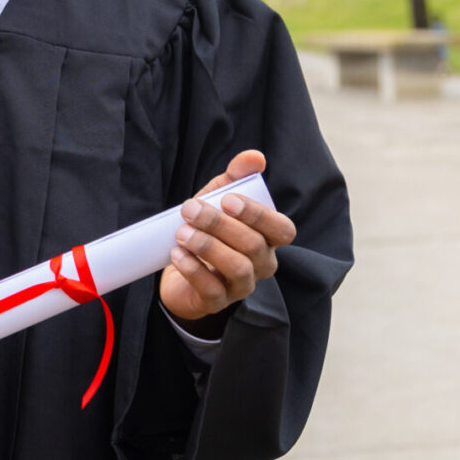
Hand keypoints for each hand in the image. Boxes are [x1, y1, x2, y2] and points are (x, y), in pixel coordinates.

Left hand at [158, 150, 296, 331]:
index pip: (282, 230)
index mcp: (268, 237)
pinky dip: (193, 270)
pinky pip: (212, 290)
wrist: (178, 264)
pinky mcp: (217, 302)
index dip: (259, 215)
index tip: (228, 200)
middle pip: (254, 246)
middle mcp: (261, 264)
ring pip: (237, 268)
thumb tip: (255, 157)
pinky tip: (177, 253)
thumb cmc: (207, 228)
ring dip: (208, 247)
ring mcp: (241, 286)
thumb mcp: (218, 198)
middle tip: (190, 209)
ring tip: (182, 233)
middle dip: (220, 225)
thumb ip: (236, 177)